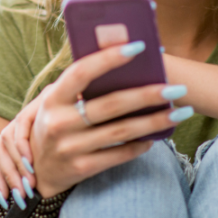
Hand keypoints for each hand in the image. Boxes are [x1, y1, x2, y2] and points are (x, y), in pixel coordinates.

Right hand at [0, 43, 190, 201]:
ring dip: (155, 121)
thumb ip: (80, 85)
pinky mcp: (81, 168)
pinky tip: (156, 137)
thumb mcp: (56, 102)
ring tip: (180, 113)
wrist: (37, 170)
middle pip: (111, 104)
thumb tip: (124, 60)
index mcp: (52, 99)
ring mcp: (70, 147)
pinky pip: (119, 154)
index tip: (138, 46)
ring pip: (122, 131)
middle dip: (148, 94)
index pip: (81, 72)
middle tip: (177, 88)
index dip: (108, 58)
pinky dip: (141, 144)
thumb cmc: (55, 124)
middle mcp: (59, 122)